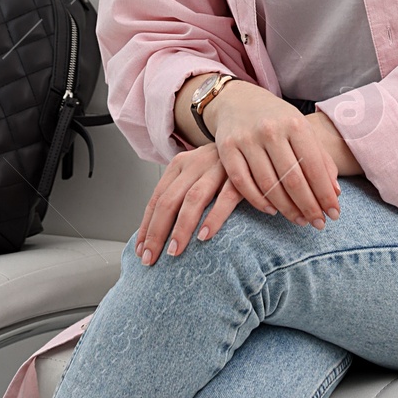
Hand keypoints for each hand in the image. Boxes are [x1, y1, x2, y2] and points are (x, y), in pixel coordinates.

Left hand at [134, 143, 244, 264]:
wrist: (255, 139)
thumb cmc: (223, 168)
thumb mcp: (198, 174)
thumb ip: (182, 194)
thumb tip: (159, 232)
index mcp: (180, 164)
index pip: (156, 198)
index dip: (146, 227)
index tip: (141, 251)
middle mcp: (196, 162)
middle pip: (169, 200)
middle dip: (157, 232)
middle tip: (151, 259)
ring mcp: (218, 167)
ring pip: (193, 199)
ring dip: (181, 228)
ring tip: (174, 252)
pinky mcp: (240, 174)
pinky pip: (225, 198)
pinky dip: (214, 218)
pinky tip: (205, 236)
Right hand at [206, 82, 342, 231]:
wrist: (239, 101)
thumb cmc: (279, 121)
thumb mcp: (303, 131)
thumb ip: (320, 160)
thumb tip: (335, 193)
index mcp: (295, 124)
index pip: (314, 166)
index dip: (325, 194)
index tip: (334, 214)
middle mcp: (270, 130)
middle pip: (292, 179)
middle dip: (308, 206)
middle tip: (319, 224)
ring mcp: (246, 139)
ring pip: (268, 184)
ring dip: (286, 208)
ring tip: (299, 220)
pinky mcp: (226, 148)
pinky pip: (242, 183)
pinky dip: (258, 201)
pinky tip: (272, 210)